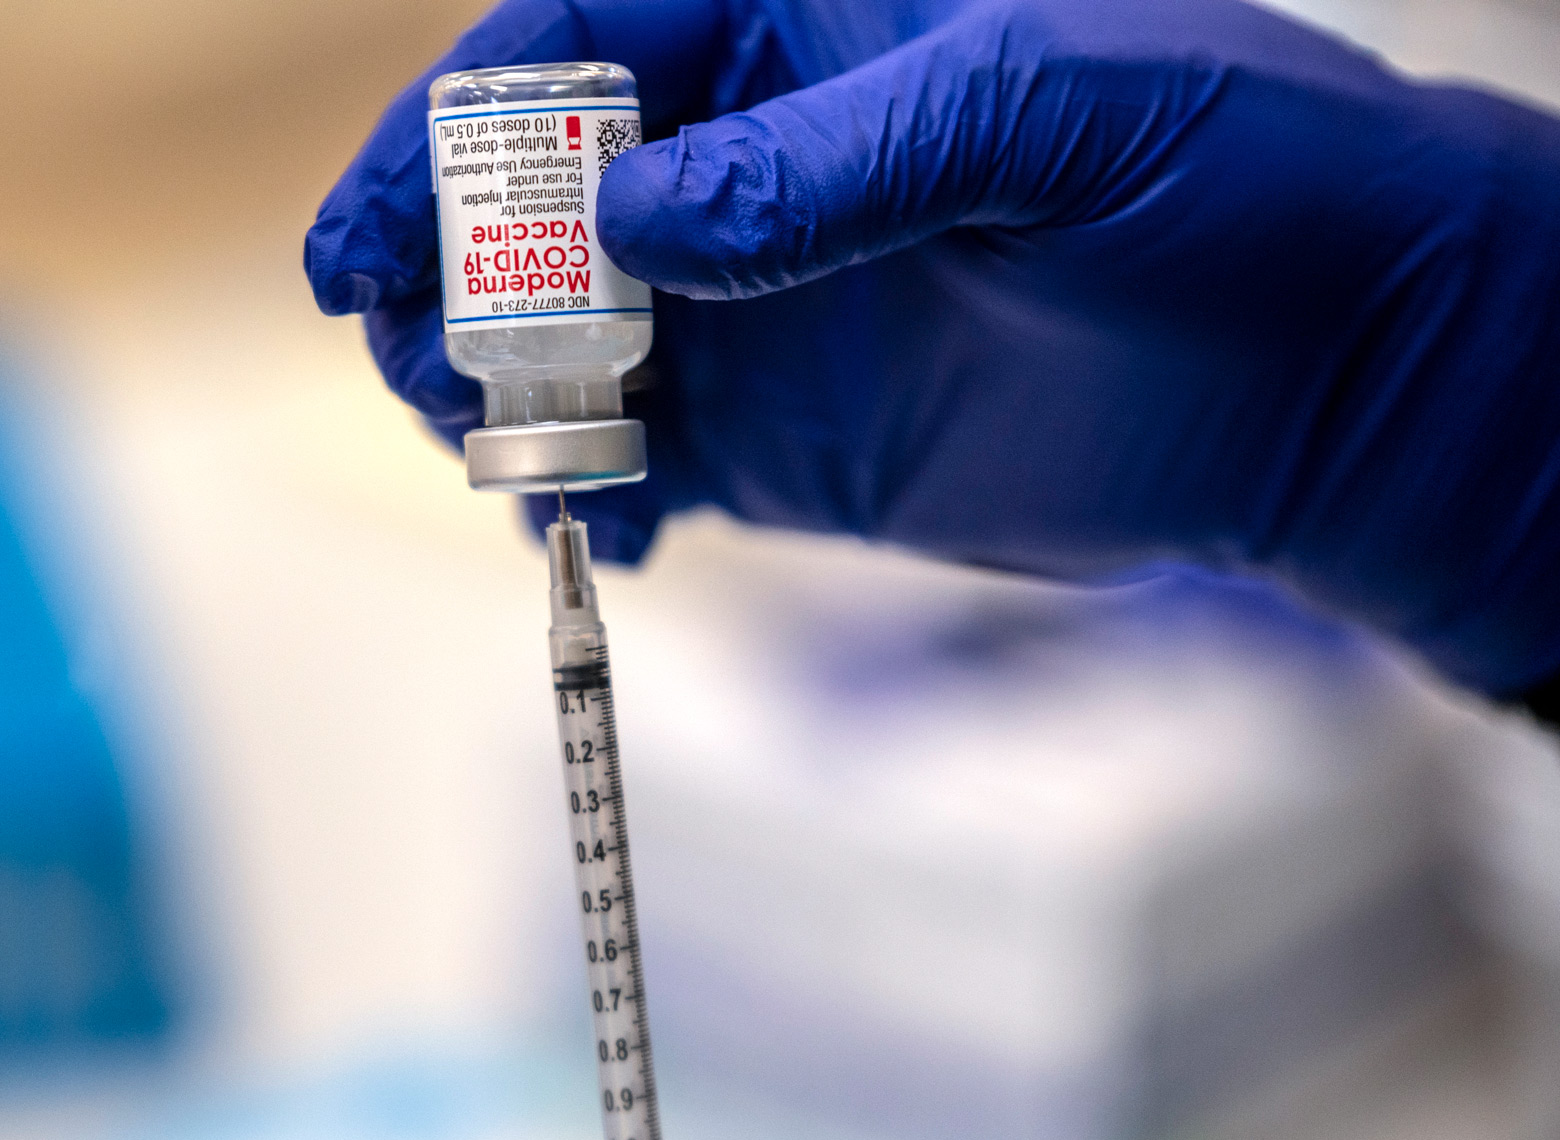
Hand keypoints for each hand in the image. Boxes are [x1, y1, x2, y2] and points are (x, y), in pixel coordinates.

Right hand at [306, 0, 1559, 695]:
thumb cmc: (1230, 177)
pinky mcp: (788, 440)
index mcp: (801, 28)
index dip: (450, 135)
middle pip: (530, 202)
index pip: (574, 50)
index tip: (372, 237)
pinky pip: (641, 460)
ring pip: (560, 339)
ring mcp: (762, 309)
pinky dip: (589, 492)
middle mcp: (754, 164)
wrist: (1333, 375)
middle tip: (413, 359)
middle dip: (447, 278)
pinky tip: (594, 525)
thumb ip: (820, 162)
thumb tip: (624, 224)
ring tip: (491, 444)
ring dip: (494, 392)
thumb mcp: (1035, 114)